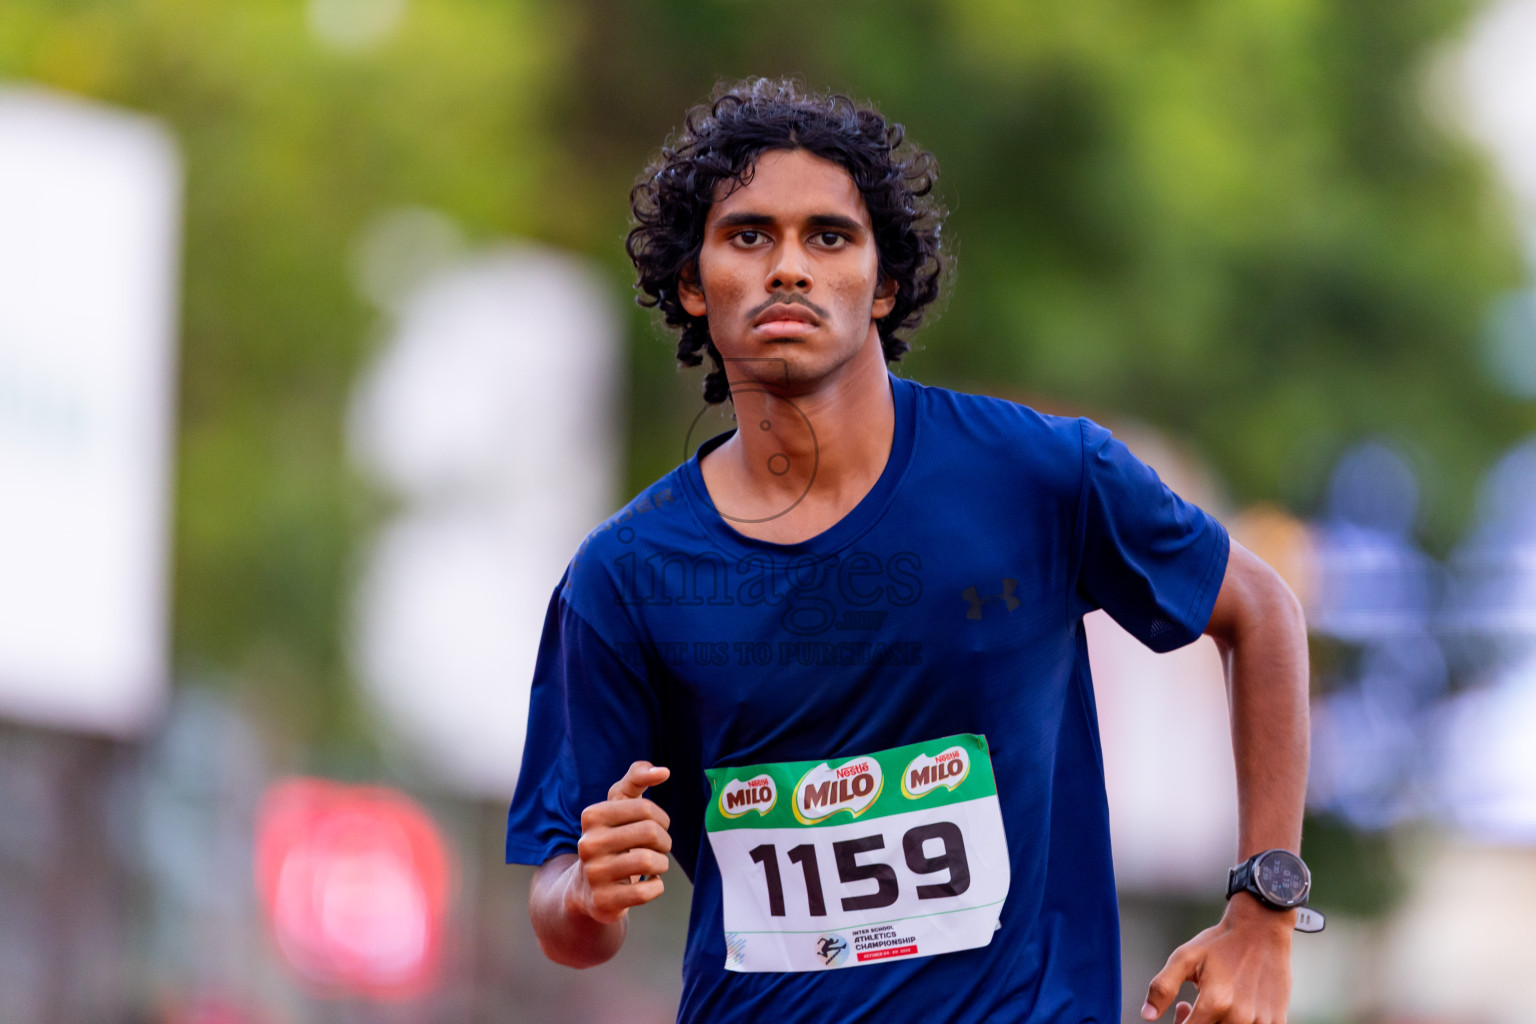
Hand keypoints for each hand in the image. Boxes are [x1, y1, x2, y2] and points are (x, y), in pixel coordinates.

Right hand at [567, 761, 672, 924]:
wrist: (586, 888)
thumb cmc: (611, 837)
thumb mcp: (617, 804)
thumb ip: (637, 778)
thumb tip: (663, 771)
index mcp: (593, 816)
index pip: (645, 809)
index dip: (661, 818)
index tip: (657, 826)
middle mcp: (588, 844)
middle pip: (649, 833)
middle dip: (664, 841)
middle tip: (660, 847)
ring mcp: (594, 874)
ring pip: (649, 862)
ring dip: (662, 863)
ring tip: (655, 865)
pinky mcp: (603, 901)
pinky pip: (645, 892)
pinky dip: (656, 887)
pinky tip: (649, 883)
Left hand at [1141, 895, 1292, 1023]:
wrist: (1262, 929)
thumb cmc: (1219, 943)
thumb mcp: (1185, 958)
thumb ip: (1163, 987)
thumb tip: (1147, 1015)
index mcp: (1215, 1002)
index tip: (1181, 1009)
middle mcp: (1239, 1017)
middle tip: (1191, 1006)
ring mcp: (1261, 1022)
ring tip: (1217, 1004)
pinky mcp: (1277, 1021)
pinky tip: (1237, 1009)